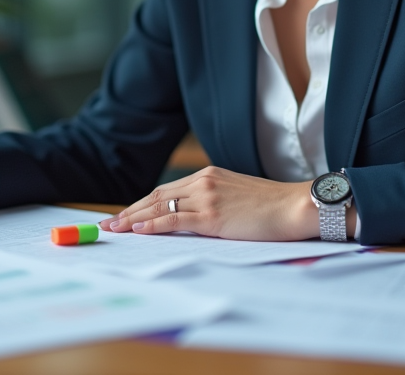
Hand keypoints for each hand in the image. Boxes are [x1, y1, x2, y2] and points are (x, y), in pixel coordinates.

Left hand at [99, 166, 319, 241]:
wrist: (295, 206)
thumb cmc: (272, 206)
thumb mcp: (237, 196)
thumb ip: (215, 200)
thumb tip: (195, 216)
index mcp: (209, 175)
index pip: (166, 189)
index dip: (142, 203)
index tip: (125, 214)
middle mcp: (204, 181)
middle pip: (156, 195)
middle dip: (130, 211)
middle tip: (110, 223)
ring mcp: (206, 197)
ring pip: (159, 206)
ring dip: (133, 219)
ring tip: (114, 228)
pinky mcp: (212, 215)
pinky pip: (174, 219)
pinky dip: (153, 225)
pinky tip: (137, 230)